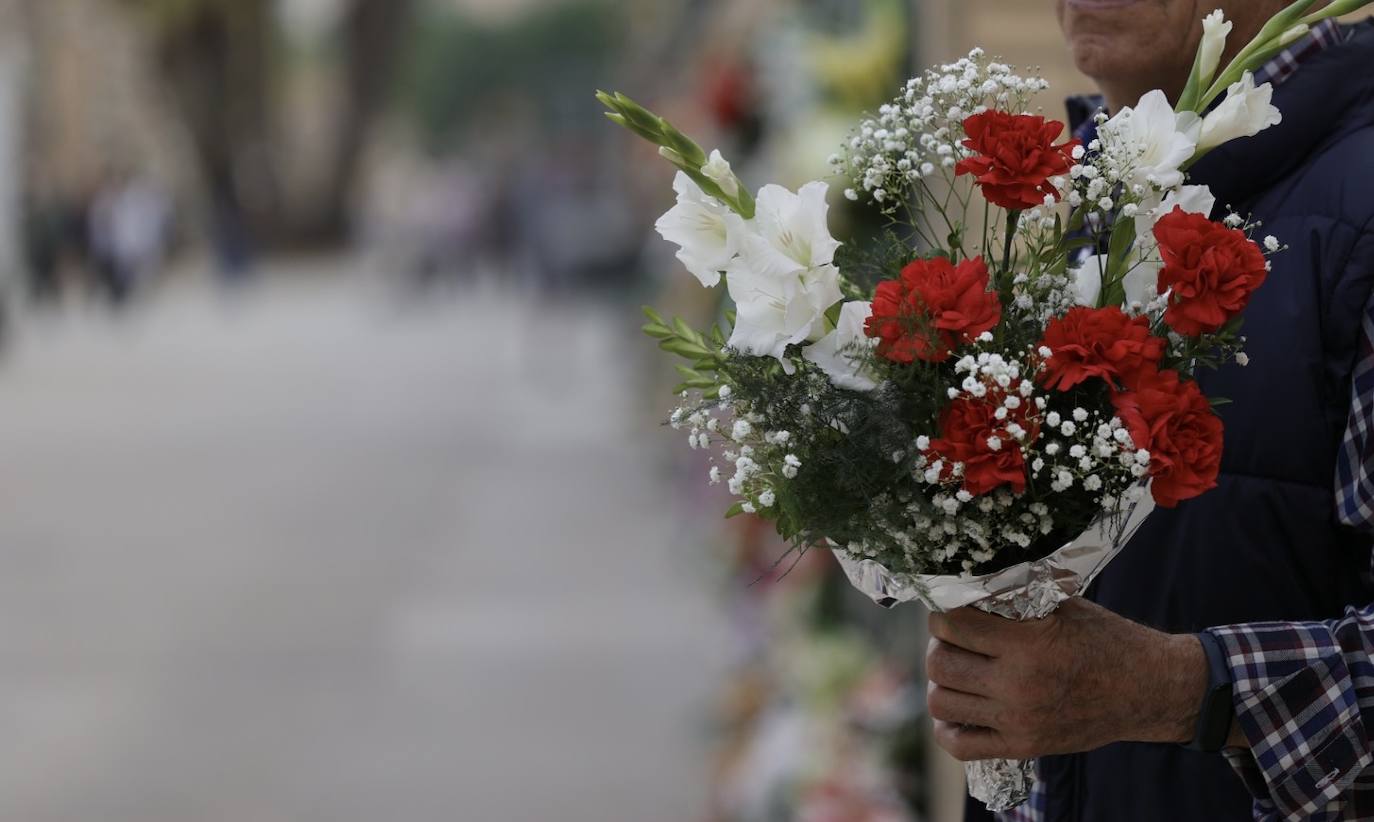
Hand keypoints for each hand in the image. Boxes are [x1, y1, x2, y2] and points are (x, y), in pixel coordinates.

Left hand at [925, 597, 1207, 760]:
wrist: (1149, 689)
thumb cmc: (1105, 640)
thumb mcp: (1061, 606)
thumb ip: (1013, 599)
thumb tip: (964, 587)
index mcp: (1028, 644)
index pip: (953, 625)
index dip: (943, 614)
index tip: (950, 610)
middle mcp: (1019, 685)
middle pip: (940, 665)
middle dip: (939, 646)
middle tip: (953, 640)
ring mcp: (1019, 721)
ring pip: (942, 703)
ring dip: (942, 683)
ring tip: (958, 671)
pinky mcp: (1023, 747)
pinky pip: (959, 745)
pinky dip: (948, 728)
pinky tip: (961, 707)